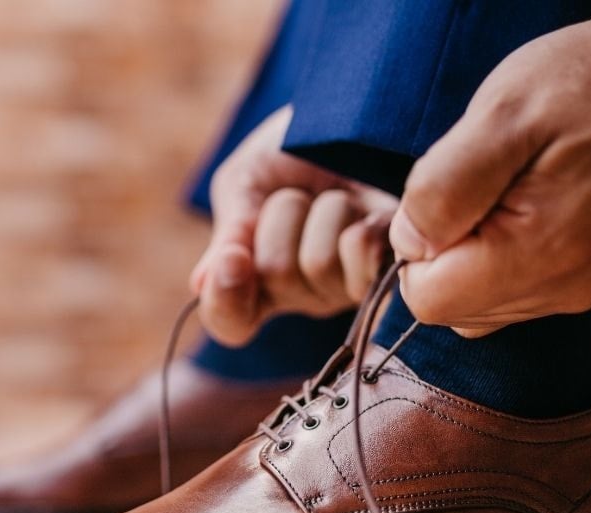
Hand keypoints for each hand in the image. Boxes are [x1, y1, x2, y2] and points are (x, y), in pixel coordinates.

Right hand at [191, 106, 398, 346]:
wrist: (353, 114)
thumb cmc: (292, 151)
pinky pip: (365, 258)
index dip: (226, 296)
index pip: (230, 321)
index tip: (233, 256)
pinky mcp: (388, 268)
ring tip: (334, 194)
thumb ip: (229, 231)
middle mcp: (298, 293)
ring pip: (319, 263)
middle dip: (281, 215)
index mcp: (252, 280)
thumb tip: (202, 285)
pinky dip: (363, 221)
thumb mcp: (245, 181)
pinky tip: (367, 207)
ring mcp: (344, 285)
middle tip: (296, 193)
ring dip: (324, 210)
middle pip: (275, 275)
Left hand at [389, 2, 590, 336]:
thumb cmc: (578, 84)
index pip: (427, 299)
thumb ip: (443, 189)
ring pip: (472, 305)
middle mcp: (562, 288)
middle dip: (442, 250)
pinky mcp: (579, 282)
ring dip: (466, 251)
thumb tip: (408, 245)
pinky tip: (518, 205)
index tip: (451, 189)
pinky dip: (492, 255)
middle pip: (449, 307)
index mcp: (540, 254)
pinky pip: (502, 293)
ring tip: (504, 188)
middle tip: (481, 183)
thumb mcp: (499, 115)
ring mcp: (574, 290)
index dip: (417, 245)